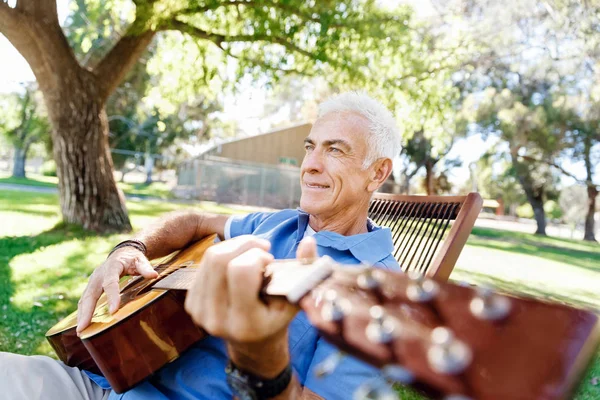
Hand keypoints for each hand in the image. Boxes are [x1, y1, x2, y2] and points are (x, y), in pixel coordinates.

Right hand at [76, 246, 157, 332]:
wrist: (122, 253)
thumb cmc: (132, 258)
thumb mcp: (140, 260)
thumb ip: (145, 268)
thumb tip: (154, 275)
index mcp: (112, 266)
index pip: (110, 282)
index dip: (112, 296)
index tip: (113, 311)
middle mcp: (99, 274)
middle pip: (91, 293)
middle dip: (87, 310)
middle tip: (83, 327)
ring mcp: (93, 281)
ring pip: (85, 298)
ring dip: (81, 314)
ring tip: (80, 331)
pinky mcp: (91, 287)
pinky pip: (85, 300)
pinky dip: (82, 312)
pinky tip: (82, 325)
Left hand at [184, 235, 317, 375]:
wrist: (252, 343)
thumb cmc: (277, 319)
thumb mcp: (294, 299)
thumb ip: (304, 271)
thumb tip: (309, 242)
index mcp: (245, 323)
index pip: (240, 271)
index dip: (257, 256)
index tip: (269, 261)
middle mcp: (217, 320)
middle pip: (220, 260)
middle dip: (245, 245)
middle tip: (262, 249)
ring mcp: (200, 313)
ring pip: (210, 258)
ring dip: (234, 246)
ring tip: (252, 253)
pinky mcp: (192, 304)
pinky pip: (204, 264)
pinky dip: (224, 255)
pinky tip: (238, 263)